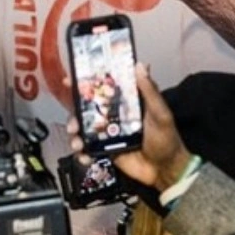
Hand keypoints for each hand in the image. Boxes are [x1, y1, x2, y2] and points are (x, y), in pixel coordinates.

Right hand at [65, 63, 191, 188]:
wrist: (165, 170)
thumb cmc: (166, 139)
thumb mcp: (160, 113)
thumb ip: (150, 91)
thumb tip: (141, 64)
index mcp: (125, 104)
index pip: (103, 89)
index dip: (85, 83)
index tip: (69, 81)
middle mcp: (113, 116)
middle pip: (86, 110)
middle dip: (74, 115)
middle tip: (73, 123)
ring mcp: (108, 134)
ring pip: (83, 130)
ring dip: (75, 135)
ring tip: (77, 143)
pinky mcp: (105, 151)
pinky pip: (88, 149)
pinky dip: (82, 153)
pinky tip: (84, 157)